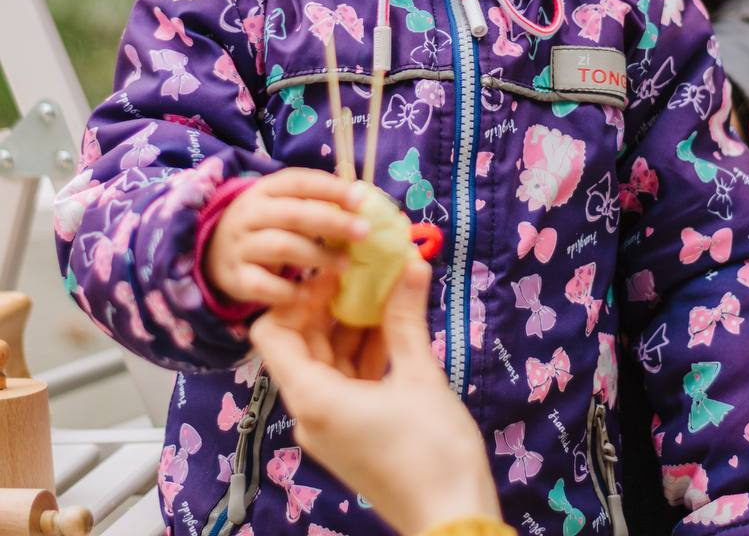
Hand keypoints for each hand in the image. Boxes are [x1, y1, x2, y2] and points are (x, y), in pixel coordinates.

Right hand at [204, 170, 368, 308]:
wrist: (214, 252)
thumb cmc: (264, 225)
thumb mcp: (281, 204)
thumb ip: (314, 198)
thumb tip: (359, 191)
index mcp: (264, 190)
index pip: (298, 181)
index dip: (330, 188)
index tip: (360, 199)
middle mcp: (249, 214)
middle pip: (293, 214)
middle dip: (332, 222)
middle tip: (364, 231)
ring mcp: (240, 246)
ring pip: (281, 247)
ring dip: (318, 256)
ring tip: (345, 265)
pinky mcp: (236, 278)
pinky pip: (264, 286)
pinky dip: (290, 291)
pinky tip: (311, 294)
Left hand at [250, 260, 501, 535]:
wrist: (452, 521)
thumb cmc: (431, 451)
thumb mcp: (420, 377)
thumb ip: (406, 318)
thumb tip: (409, 263)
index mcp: (312, 397)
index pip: (272, 333)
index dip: (297, 297)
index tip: (334, 272)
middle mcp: (309, 412)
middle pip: (301, 344)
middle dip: (330, 304)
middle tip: (362, 269)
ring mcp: (329, 426)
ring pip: (327, 361)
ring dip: (351, 325)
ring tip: (384, 289)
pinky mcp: (350, 434)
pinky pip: (345, 381)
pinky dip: (363, 352)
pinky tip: (394, 326)